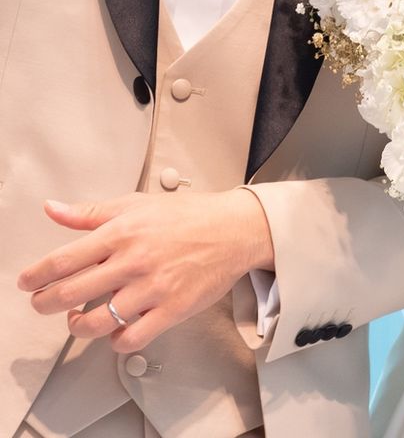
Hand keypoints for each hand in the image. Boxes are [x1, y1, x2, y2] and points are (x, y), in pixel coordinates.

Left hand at [17, 189, 273, 352]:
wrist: (235, 229)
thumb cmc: (188, 216)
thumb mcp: (137, 204)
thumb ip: (91, 212)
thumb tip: (53, 209)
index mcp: (123, 231)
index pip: (64, 259)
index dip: (36, 275)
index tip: (27, 282)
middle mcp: (134, 260)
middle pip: (69, 293)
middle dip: (45, 303)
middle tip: (43, 302)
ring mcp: (153, 287)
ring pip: (95, 323)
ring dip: (77, 326)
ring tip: (78, 319)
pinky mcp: (172, 309)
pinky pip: (131, 338)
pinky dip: (116, 341)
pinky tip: (116, 330)